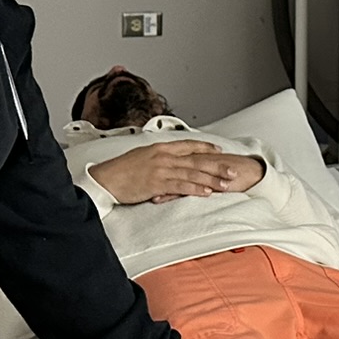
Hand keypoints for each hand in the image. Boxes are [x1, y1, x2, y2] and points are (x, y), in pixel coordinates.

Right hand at [89, 142, 265, 204]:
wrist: (104, 179)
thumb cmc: (119, 171)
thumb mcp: (141, 156)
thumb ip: (158, 157)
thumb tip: (168, 160)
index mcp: (160, 148)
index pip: (189, 146)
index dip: (206, 149)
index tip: (220, 152)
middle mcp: (163, 156)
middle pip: (196, 160)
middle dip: (217, 165)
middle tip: (234, 170)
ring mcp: (161, 170)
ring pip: (193, 173)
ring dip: (212, 179)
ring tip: (226, 184)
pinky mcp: (157, 184)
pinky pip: (181, 186)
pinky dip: (196, 189)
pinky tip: (207, 192)